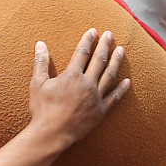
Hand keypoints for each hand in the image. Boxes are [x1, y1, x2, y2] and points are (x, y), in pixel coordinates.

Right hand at [30, 29, 129, 150]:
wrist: (51, 134)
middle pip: (99, 60)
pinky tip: (128, 81)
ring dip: (116, 61)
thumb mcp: (37, 84)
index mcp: (72, 75)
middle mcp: (87, 83)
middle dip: (105, 45)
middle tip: (110, 34)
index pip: (83, 52)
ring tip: (121, 50)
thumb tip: (40, 44)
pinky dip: (122, 89)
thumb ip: (41, 62)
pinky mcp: (100, 111)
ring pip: (110, 75)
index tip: (94, 31)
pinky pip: (114, 98)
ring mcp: (96, 97)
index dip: (88, 40)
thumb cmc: (42, 109)